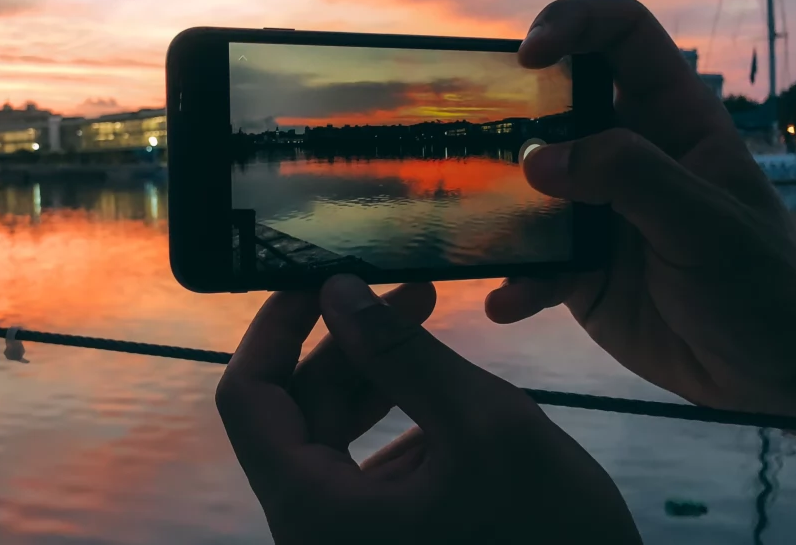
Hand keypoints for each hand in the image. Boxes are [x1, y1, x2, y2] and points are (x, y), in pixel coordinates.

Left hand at [218, 275, 640, 543]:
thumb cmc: (548, 534)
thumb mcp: (485, 426)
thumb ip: (402, 354)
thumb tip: (337, 291)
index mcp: (313, 508)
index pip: (247, 397)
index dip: (275, 327)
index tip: (317, 276)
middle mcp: (311, 528)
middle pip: (294, 412)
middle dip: (344, 343)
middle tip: (404, 289)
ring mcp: (345, 539)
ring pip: (331, 435)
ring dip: (373, 374)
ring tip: (424, 320)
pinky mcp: (380, 541)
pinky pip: (363, 466)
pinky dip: (394, 419)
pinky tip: (443, 391)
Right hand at [486, 0, 795, 432]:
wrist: (770, 374)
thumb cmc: (761, 285)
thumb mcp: (703, 221)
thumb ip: (627, 177)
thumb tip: (536, 159)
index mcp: (672, 122)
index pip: (622, 38)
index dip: (574, 26)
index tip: (527, 57)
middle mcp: (627, 158)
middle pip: (555, 108)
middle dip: (508, 116)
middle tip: (468, 138)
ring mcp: (597, 215)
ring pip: (528, 190)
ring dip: (495, 206)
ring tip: (467, 225)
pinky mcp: (578, 271)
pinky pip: (531, 266)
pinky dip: (515, 283)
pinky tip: (507, 303)